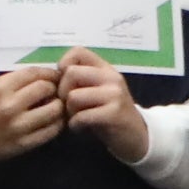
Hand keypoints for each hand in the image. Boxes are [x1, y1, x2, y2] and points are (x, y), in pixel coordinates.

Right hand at [0, 65, 66, 167]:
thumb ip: (16, 82)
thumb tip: (46, 77)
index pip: (34, 73)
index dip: (49, 73)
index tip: (54, 76)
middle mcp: (9, 106)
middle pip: (46, 89)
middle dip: (54, 88)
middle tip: (55, 91)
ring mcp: (18, 127)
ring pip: (54, 110)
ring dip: (58, 106)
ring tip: (55, 106)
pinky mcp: (23, 144)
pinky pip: (51, 131)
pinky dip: (57, 124)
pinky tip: (52, 121)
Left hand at [58, 51, 151, 165]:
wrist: (137, 137)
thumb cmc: (110, 114)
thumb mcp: (98, 91)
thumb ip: (81, 80)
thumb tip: (52, 77)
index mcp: (105, 69)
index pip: (78, 51)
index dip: (63, 65)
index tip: (64, 83)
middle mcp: (111, 77)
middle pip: (71, 73)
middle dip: (62, 92)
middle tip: (68, 106)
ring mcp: (114, 94)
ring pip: (73, 96)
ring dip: (68, 111)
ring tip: (76, 118)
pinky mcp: (114, 113)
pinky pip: (81, 116)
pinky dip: (75, 125)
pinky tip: (80, 128)